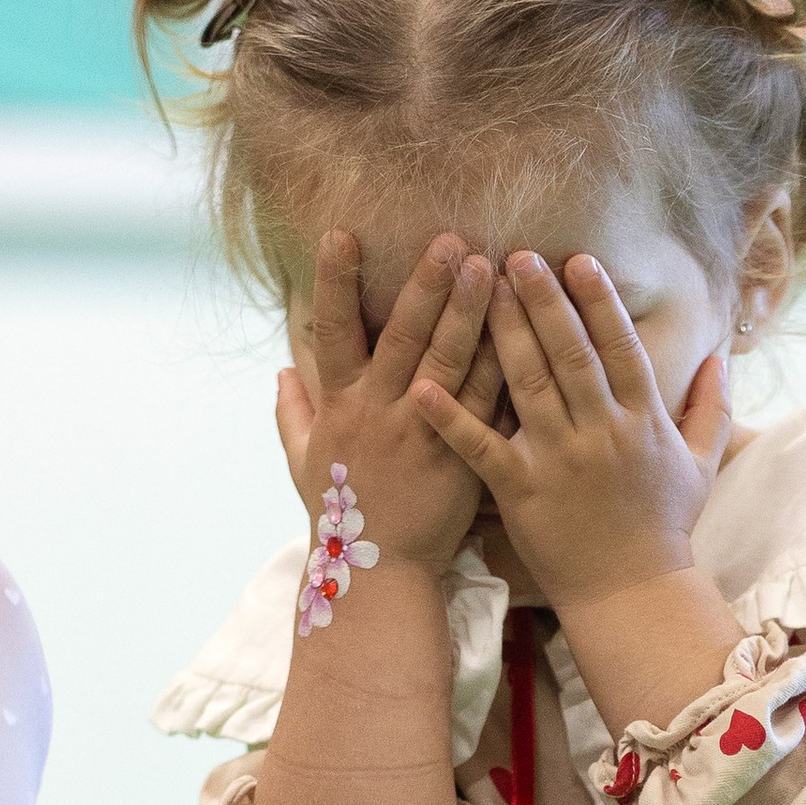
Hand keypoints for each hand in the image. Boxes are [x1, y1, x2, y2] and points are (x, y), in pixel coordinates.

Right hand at [277, 230, 502, 580]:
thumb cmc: (343, 514)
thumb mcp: (303, 463)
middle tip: (449, 238)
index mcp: (339, 405)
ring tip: (490, 265)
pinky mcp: (461, 456)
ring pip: (449, 361)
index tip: (340, 233)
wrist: (381, 571)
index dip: (333, 282)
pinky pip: (486, 403)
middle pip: (402, 336)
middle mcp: (378, 412)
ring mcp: (422, 434)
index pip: (331, 331)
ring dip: (470, 311)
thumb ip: (292, 413)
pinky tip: (524, 329)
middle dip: (425, 285)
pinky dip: (502, 364)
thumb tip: (281, 370)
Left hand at [414, 252, 727, 610]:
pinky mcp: (520, 491)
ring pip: (528, 385)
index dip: (599, 302)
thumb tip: (723, 356)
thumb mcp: (701, 464)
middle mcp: (600, 433)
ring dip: (503, 332)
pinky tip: (424, 384)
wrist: (631, 594)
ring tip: (478, 286)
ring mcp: (558, 461)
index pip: (620, 348)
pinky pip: (481, 448)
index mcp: (642, 421)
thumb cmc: (665, 527)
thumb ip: (713, 407)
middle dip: (543, 300)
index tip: (578, 259)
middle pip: (570, 354)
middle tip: (515, 255)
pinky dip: (451, 417)